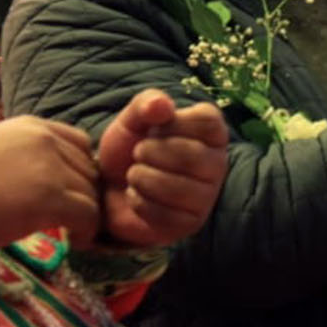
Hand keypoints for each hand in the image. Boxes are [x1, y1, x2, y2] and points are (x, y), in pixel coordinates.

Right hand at [0, 118, 99, 251]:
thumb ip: (24, 158)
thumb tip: (49, 177)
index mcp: (30, 126)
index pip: (79, 143)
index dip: (80, 171)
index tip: (71, 193)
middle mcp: (45, 140)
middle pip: (89, 169)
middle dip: (85, 194)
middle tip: (74, 218)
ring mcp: (50, 168)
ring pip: (92, 193)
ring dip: (87, 215)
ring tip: (74, 232)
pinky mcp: (51, 198)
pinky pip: (90, 215)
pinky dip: (88, 231)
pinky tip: (74, 241)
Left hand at [98, 91, 228, 247]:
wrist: (108, 187)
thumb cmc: (130, 148)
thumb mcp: (133, 119)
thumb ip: (146, 104)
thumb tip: (162, 106)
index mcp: (212, 133)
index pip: (208, 122)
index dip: (174, 124)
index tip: (156, 128)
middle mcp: (218, 163)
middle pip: (192, 157)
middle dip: (151, 153)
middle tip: (138, 153)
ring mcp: (207, 196)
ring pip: (178, 188)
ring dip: (143, 178)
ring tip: (135, 174)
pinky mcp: (190, 222)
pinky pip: (166, 214)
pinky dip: (141, 203)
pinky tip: (137, 196)